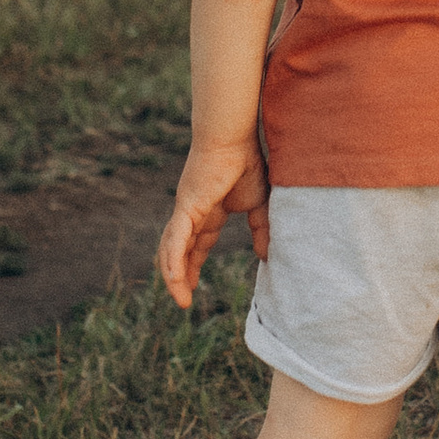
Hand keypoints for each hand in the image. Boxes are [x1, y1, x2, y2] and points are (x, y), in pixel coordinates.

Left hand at [156, 135, 270, 307]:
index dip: (192, 265)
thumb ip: (261, 229)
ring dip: (173, 276)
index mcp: (208, 211)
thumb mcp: (260, 204)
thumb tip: (265, 255)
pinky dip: (174, 261)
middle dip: (180, 276)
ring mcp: (186, 211)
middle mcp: (192, 213)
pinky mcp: (186, 207)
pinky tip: (174, 280)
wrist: (234, 137)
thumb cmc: (246, 162)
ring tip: (180, 299)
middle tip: (183, 301)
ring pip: (172, 249)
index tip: (191, 286)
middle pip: (179, 250)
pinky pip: (176, 240)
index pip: (196, 244)